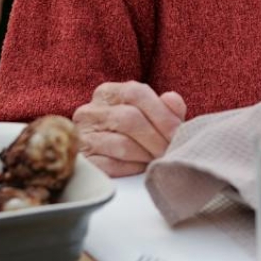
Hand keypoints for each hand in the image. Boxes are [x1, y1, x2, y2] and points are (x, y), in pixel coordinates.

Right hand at [73, 83, 188, 176]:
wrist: (97, 157)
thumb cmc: (131, 134)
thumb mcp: (149, 115)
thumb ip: (165, 108)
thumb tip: (172, 99)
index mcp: (108, 93)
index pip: (136, 93)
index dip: (162, 114)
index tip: (178, 133)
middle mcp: (90, 111)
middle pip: (129, 119)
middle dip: (156, 138)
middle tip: (171, 151)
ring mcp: (82, 136)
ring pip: (121, 144)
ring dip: (146, 155)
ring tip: (157, 160)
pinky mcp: (83, 161)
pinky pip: (111, 165)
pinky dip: (131, 168)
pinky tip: (140, 168)